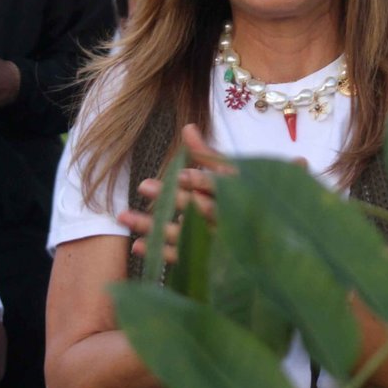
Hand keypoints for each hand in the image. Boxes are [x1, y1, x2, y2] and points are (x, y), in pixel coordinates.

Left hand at [119, 125, 233, 264]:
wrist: (263, 238)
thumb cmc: (244, 197)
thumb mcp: (229, 172)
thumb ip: (206, 154)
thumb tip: (187, 127)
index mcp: (237, 194)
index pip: (220, 187)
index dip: (201, 182)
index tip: (181, 175)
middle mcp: (229, 220)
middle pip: (199, 209)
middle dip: (171, 198)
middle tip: (142, 185)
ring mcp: (217, 242)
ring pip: (184, 234)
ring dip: (153, 226)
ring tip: (124, 216)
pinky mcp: (207, 260)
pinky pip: (182, 257)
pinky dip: (159, 251)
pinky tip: (137, 245)